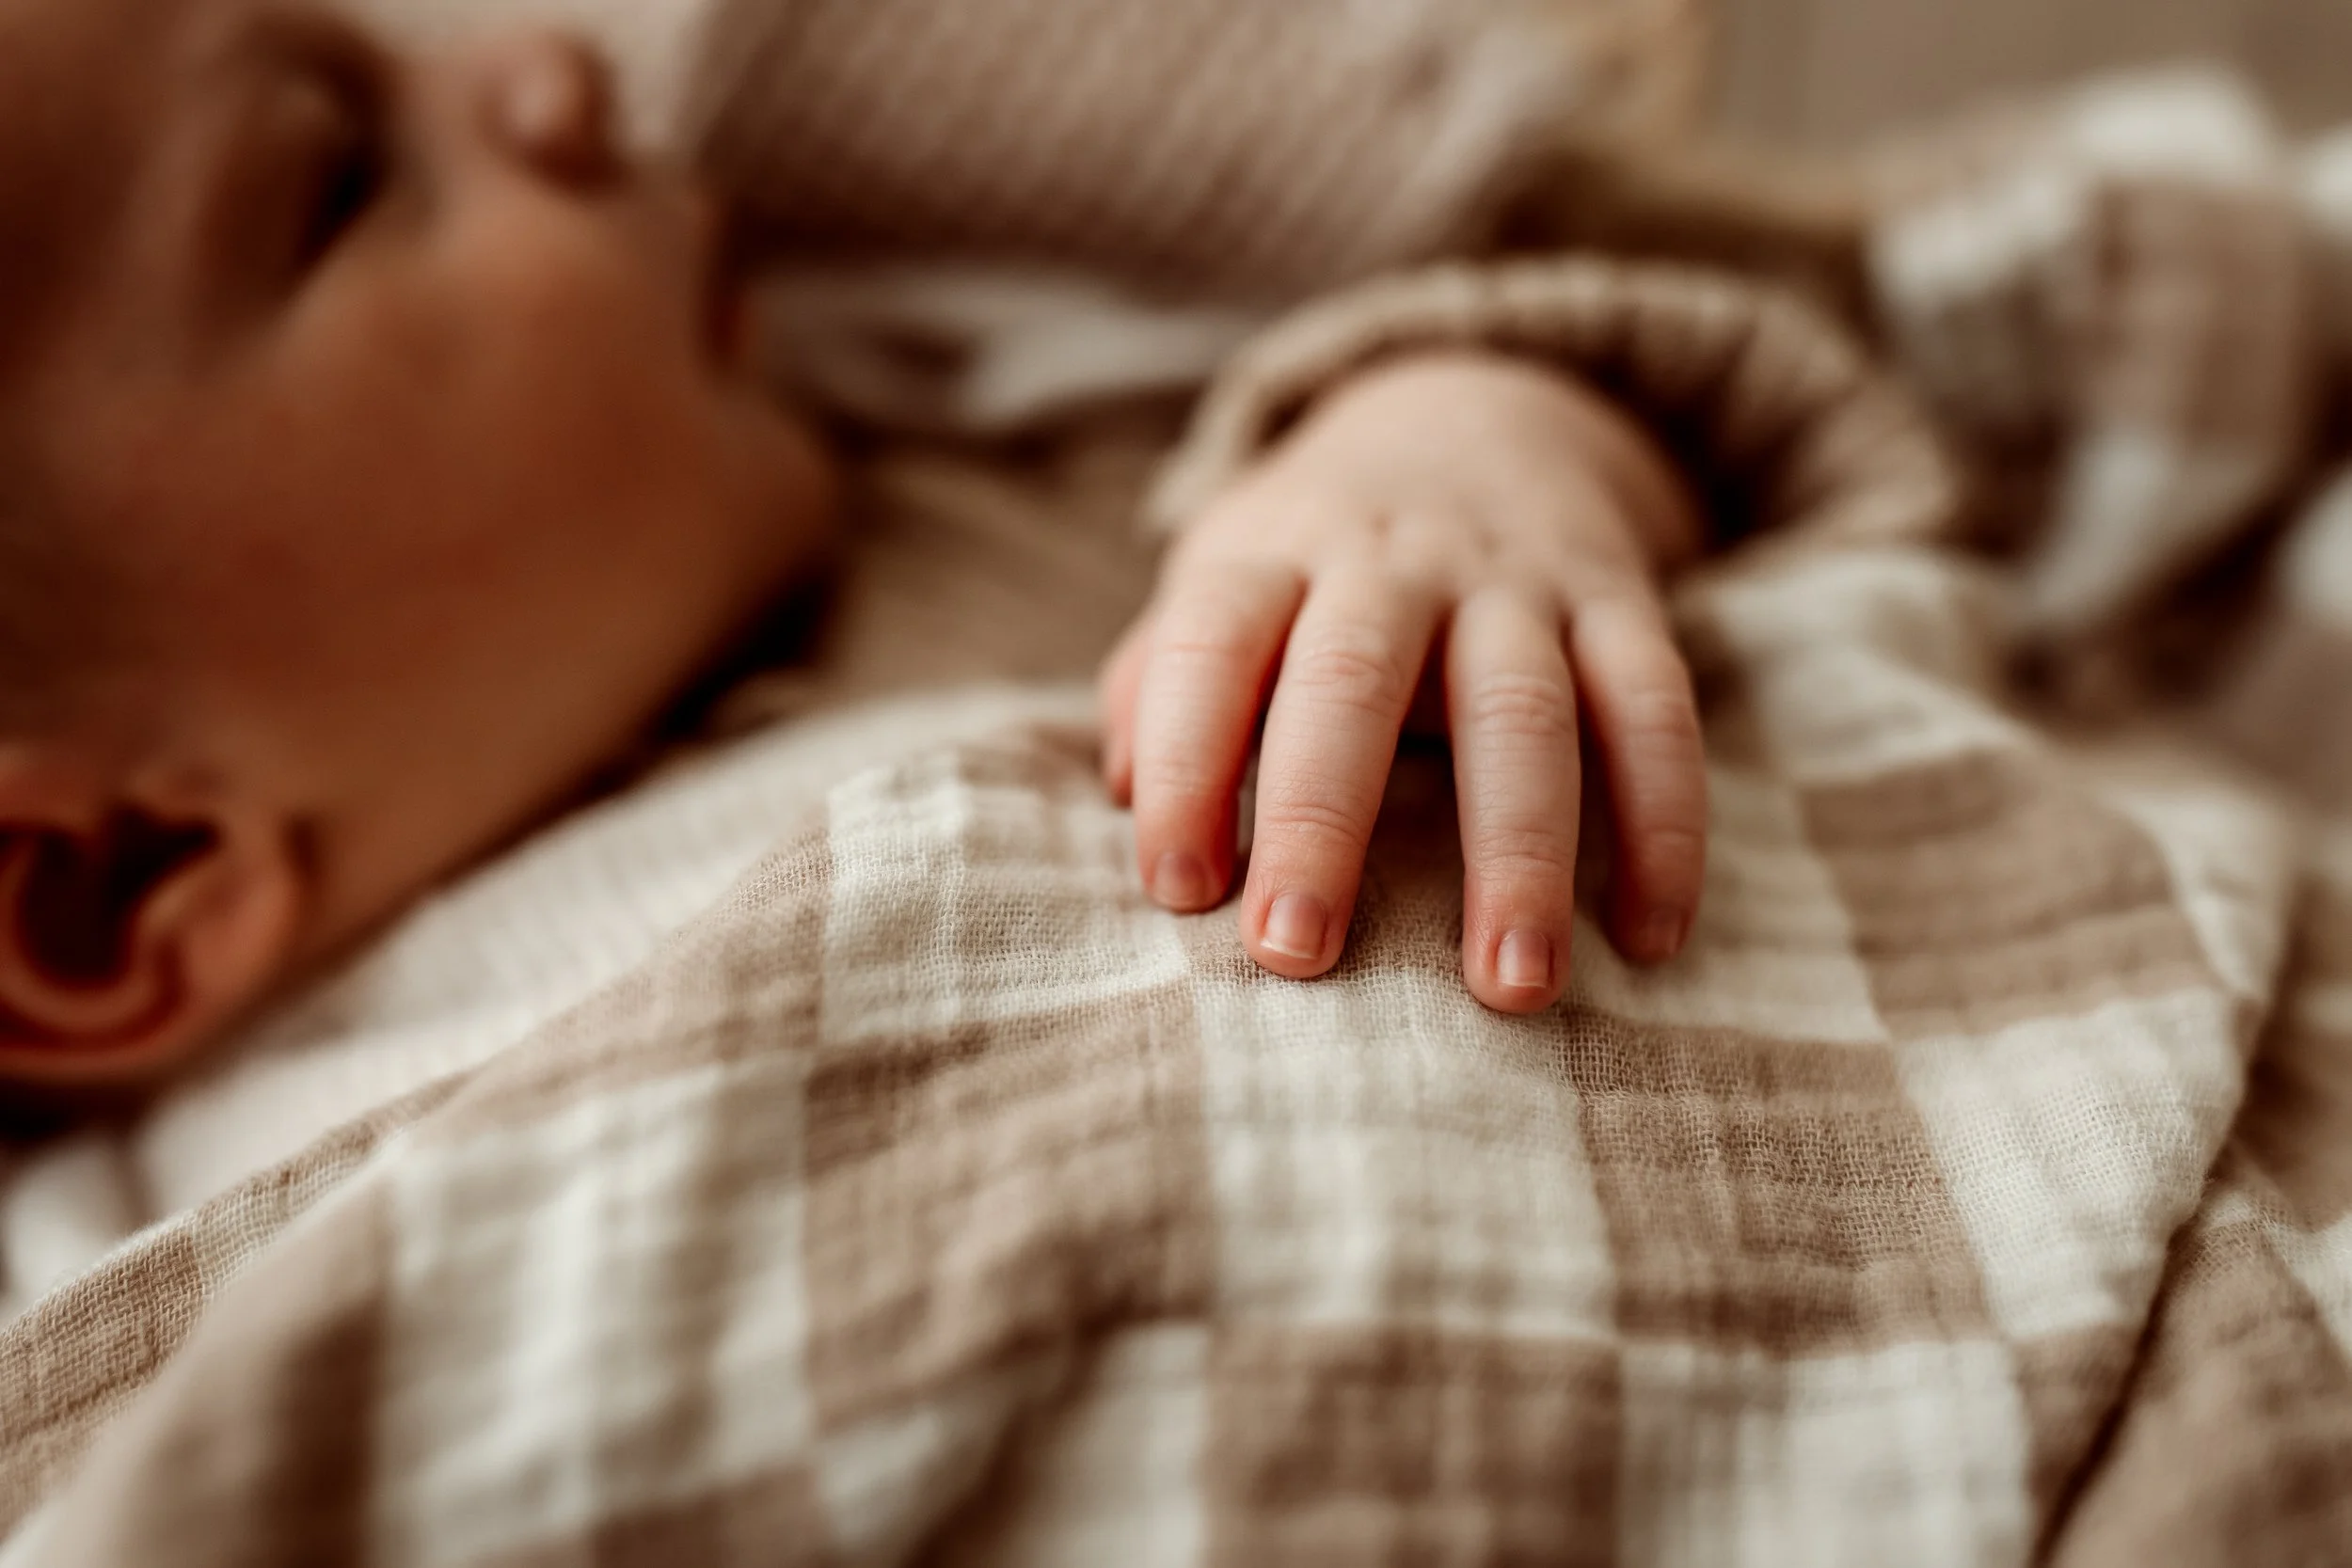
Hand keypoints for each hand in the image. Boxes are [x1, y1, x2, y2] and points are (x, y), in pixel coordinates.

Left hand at [1100, 349, 1707, 1011]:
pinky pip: (1655, 714)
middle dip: (1322, 823)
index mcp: (1273, 554)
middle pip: (1352, 682)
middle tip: (1295, 955)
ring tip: (1511, 986)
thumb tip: (1121, 791)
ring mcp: (1517, 581)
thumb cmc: (1315, 554)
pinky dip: (1664, 824)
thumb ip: (1159, 678)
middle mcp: (1392, 560)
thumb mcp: (1222, 576)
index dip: (1183, 759)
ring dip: (1521, 854)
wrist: (1474, 414)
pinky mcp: (1622, 605)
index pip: (1209, 644)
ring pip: (1523, 711)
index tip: (1175, 886)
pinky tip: (1649, 938)